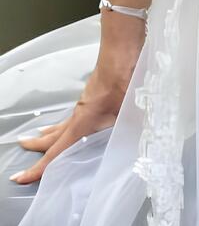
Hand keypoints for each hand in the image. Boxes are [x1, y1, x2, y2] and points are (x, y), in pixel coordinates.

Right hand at [10, 12, 145, 185]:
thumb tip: (148, 150)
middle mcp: (80, 113)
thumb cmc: (128, 79)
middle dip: (39, 148)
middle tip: (24, 157)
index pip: (57, 149)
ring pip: (63, 123)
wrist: (124, 48)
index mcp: (85, 121)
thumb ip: (138, 131)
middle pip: (54, 136)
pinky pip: (74, 114)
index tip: (21, 177)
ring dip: (51, 133)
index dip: (41, 167)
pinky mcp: (94, 94)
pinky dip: (66, 123)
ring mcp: (86, 102)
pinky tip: (75, 122)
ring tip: (40, 138)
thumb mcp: (136, 111)